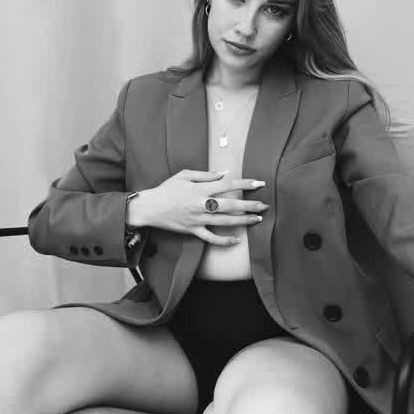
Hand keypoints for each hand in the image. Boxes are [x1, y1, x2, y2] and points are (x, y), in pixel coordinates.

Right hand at [127, 169, 268, 245]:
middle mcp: (201, 204)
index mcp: (200, 189)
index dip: (245, 183)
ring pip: (224, 222)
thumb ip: (206, 174)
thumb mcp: (184, 175)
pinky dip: (224, 241)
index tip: (259, 183)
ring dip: (242, 221)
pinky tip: (236, 241)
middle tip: (264, 205)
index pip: (228, 184)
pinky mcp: (193, 231)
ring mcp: (198, 219)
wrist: (149, 207)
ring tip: (257, 219)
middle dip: (249, 205)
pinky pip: (211, 238)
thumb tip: (225, 173)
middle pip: (230, 205)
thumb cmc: (167, 189)